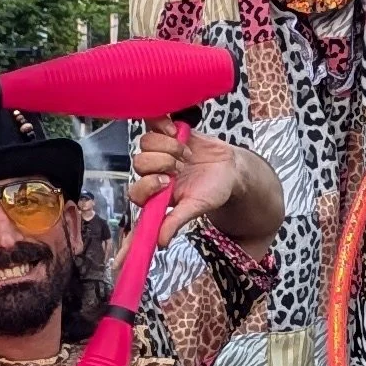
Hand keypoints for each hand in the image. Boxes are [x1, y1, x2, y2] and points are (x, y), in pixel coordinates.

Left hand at [130, 121, 282, 247]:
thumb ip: (175, 221)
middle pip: (139, 163)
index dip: (145, 189)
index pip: (136, 196)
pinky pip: (152, 122)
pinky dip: (163, 125)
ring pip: (146, 143)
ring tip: (186, 153)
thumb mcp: (196, 207)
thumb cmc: (214, 190)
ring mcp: (159, 152)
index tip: (160, 194)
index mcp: (156, 195)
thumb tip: (161, 242)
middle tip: (181, 168)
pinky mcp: (166, 132)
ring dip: (169, 147)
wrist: (230, 169)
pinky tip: (176, 131)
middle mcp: (153, 173)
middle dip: (163, 163)